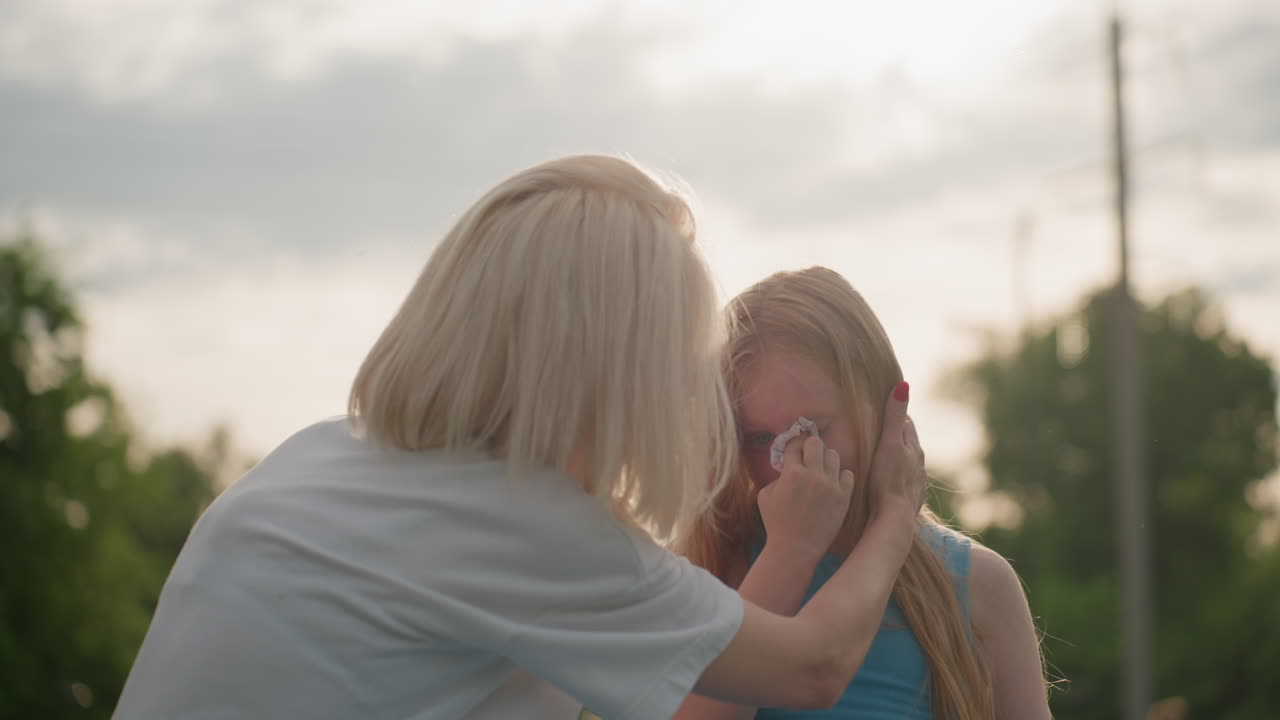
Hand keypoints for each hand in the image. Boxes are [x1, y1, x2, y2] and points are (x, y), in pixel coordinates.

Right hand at [756, 434, 855, 560]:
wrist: (796, 548)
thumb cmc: (776, 523)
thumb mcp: (765, 495)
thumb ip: (777, 477)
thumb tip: (787, 466)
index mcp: (791, 473)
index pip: (795, 444)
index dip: (793, 445)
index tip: (794, 449)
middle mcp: (813, 475)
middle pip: (816, 443)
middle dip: (809, 446)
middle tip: (807, 455)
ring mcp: (831, 486)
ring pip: (834, 455)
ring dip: (825, 459)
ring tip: (821, 468)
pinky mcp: (843, 497)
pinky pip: (848, 474)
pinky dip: (840, 475)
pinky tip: (832, 482)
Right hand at [867, 382, 926, 523]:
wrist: (895, 518)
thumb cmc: (888, 479)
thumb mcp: (889, 444)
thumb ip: (894, 417)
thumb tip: (903, 385)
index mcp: (912, 448)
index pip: (906, 424)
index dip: (896, 415)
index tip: (886, 407)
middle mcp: (918, 464)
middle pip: (908, 443)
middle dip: (899, 434)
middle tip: (883, 427)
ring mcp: (915, 482)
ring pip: (908, 463)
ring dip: (898, 456)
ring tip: (884, 453)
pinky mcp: (910, 498)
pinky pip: (905, 481)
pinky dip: (898, 475)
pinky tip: (891, 480)